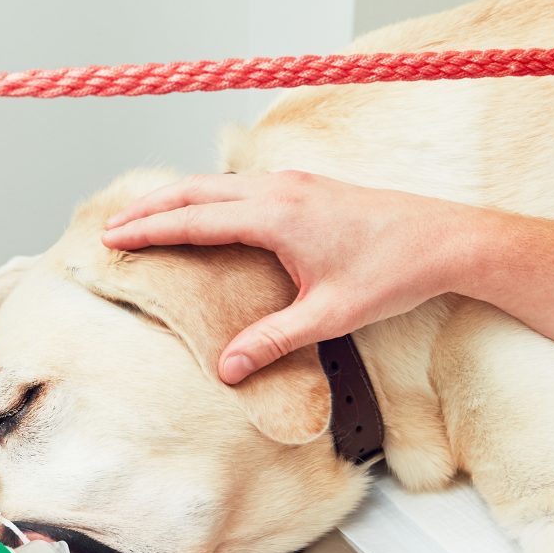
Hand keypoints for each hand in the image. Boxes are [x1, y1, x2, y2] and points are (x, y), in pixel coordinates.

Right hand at [102, 171, 483, 382]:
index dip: (149, 230)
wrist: (444, 239)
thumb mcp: (330, 316)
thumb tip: (227, 370)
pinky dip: (207, 197)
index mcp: (277, 214)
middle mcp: (280, 189)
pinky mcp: (306, 186)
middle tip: (109, 227)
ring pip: (217, 184)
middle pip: (195, 191)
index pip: (195, 219)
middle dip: (149, 208)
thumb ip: (274, 341)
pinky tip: (202, 213)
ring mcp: (293, 183)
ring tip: (143, 217)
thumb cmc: (393, 273)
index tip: (112, 238)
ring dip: (177, 198)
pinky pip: (240, 186)